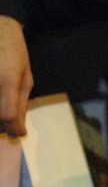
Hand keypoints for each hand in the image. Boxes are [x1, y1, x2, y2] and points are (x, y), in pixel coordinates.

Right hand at [0, 15, 32, 136]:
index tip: (17, 134)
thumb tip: (19, 130)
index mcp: (7, 80)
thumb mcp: (25, 77)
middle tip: (8, 124)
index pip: (7, 115)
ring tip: (4, 104)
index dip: (12, 129)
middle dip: (0, 125)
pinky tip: (0, 98)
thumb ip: (21, 104)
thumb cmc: (13, 52)